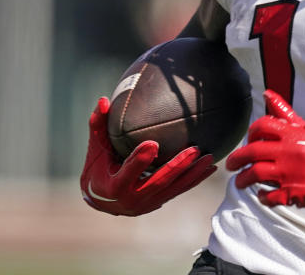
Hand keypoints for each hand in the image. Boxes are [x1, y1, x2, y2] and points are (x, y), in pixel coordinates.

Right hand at [79, 96, 216, 215]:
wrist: (100, 199)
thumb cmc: (97, 167)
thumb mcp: (95, 147)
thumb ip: (99, 124)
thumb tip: (104, 99)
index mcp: (113, 186)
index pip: (127, 173)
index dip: (139, 161)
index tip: (153, 143)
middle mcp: (130, 199)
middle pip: (157, 183)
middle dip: (177, 167)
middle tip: (194, 150)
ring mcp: (146, 204)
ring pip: (172, 189)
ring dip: (192, 174)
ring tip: (209, 158)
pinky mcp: (157, 203)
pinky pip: (178, 191)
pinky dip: (193, 180)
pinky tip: (209, 168)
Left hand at [226, 89, 304, 207]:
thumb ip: (285, 113)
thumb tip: (266, 94)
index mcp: (292, 134)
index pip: (261, 127)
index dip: (251, 134)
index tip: (249, 141)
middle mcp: (288, 152)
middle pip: (251, 152)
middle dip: (236, 159)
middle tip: (231, 165)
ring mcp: (289, 174)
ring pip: (255, 175)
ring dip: (243, 179)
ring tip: (241, 182)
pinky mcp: (292, 193)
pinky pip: (268, 196)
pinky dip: (261, 196)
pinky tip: (262, 195)